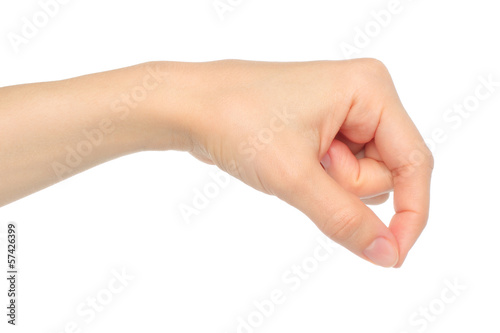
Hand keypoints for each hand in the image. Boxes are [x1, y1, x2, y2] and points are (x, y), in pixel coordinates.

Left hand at [171, 59, 432, 267]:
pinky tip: (290, 159)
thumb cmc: (237, 121)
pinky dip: (317, 179)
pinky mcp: (324, 127)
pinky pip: (339, 171)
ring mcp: (343, 112)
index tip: (393, 254)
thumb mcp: (295, 176)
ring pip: (361, 176)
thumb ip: (345, 218)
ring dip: (328, 183)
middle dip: (344, 185)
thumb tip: (386, 253)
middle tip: (305, 166)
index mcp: (370, 91)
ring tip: (293, 158)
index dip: (411, 213)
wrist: (190, 107)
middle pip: (386, 172)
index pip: (415, 162)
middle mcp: (363, 97)